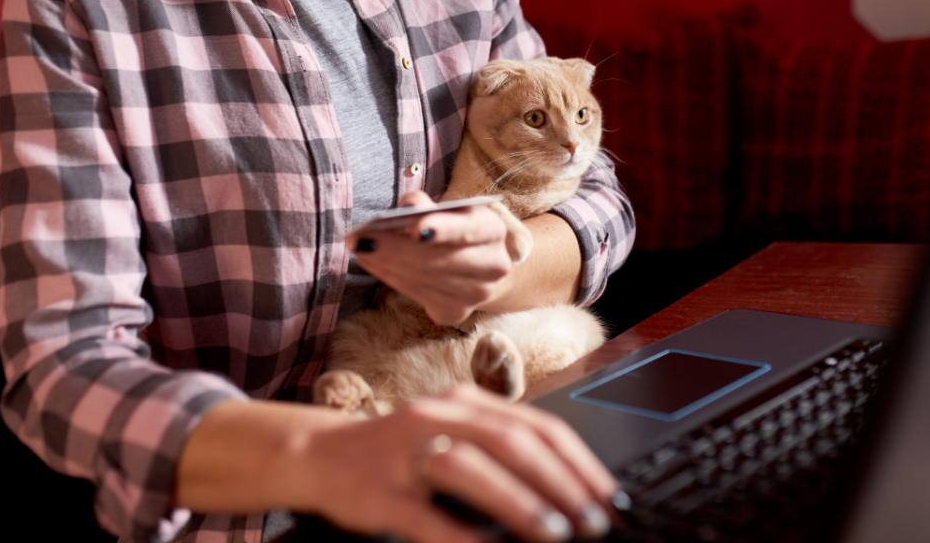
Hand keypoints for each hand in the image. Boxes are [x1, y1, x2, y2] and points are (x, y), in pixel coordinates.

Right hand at [300, 385, 621, 542]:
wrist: (322, 454)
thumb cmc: (400, 451)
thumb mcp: (454, 435)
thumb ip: (501, 451)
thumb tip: (566, 490)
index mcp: (465, 401)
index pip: (536, 425)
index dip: (578, 461)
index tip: (608, 495)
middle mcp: (439, 416)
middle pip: (511, 441)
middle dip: (561, 483)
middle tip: (594, 521)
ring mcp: (406, 451)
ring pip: (471, 468)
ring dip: (520, 502)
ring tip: (557, 533)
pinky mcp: (381, 492)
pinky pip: (428, 517)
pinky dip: (465, 536)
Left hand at [348, 191, 512, 324]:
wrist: (480, 266)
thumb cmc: (456, 230)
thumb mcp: (449, 209)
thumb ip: (426, 205)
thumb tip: (404, 209)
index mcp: (492, 231)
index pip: (467, 229)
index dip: (442, 229)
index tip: (416, 227)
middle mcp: (491, 266)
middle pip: (437, 259)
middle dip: (394, 247)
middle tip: (359, 237)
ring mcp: (476, 294)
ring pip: (422, 278)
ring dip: (385, 263)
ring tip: (359, 248)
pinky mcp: (455, 312)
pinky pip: (416, 294)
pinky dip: (391, 277)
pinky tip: (373, 264)